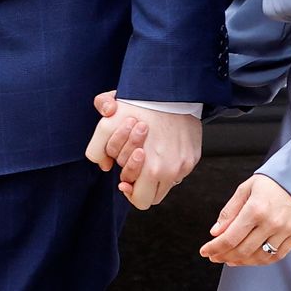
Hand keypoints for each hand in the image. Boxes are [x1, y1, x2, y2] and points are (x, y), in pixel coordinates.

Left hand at [85, 92, 200, 209]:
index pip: (140, 199)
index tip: (124, 181)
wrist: (171, 90)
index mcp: (151, 168)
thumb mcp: (108, 121)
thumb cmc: (141, 105)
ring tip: (149, 157)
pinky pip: (180, 171)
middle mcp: (171, 170)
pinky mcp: (193, 156)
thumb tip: (104, 165)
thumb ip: (97, 148)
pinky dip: (170, 164)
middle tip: (135, 168)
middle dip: (141, 186)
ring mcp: (184, 164)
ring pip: (168, 186)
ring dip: (156, 177)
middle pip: (153, 198)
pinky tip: (162, 147)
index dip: (129, 191)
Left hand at [199, 173, 290, 265]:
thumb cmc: (270, 182)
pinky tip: (249, 259)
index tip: (205, 251)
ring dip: (241, 262)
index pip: (230, 238)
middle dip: (224, 256)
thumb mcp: (245, 189)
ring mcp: (285, 230)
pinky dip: (260, 261)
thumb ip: (229, 212)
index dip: (214, 248)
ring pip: (259, 257)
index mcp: (255, 209)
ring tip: (229, 259)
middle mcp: (271, 222)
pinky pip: (276, 256)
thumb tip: (215, 233)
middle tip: (214, 257)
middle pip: (242, 250)